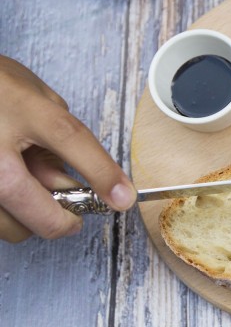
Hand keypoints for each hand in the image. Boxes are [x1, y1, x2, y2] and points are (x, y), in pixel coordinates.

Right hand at [0, 55, 135, 242]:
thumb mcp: (37, 99)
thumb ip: (62, 137)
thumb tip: (76, 179)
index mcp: (24, 109)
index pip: (69, 138)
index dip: (102, 172)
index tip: (123, 199)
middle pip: (40, 210)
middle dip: (66, 219)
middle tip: (75, 211)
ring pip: (15, 227)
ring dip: (34, 220)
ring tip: (32, 193)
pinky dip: (12, 216)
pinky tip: (12, 193)